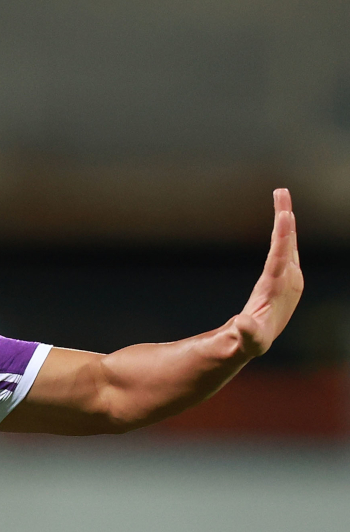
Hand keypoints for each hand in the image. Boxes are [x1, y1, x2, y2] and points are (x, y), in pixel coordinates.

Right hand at [234, 188, 303, 356]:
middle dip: (285, 216)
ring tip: (280, 193)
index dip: (283, 237)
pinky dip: (283, 229)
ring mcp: (289, 275)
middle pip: (288, 243)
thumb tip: (241, 323)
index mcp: (276, 290)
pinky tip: (282, 216)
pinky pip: (285, 246)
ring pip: (288, 241)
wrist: (260, 339)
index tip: (286, 215)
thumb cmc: (251, 340)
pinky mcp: (285, 273)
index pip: (280, 258)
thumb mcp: (249, 340)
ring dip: (284, 217)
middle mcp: (288, 279)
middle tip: (281, 191)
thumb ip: (247, 333)